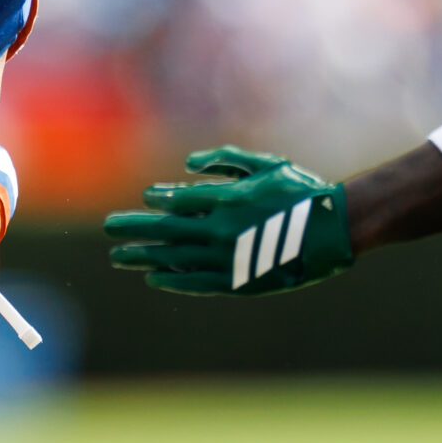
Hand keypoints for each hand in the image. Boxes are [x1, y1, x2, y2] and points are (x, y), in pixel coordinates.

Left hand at [104, 146, 354, 295]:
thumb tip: (189, 163)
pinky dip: (172, 279)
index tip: (146, 198)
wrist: (332, 231)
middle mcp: (220, 230)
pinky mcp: (238, 281)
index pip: (179, 201)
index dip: (159, 200)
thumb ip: (225, 160)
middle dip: (134, 229)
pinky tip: (153, 276)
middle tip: (109, 227)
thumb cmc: (301, 192)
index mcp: (227, 200)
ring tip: (118, 256)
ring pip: (174, 258)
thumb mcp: (265, 164)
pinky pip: (196, 282)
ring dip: (143, 256)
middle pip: (165, 230)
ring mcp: (227, 258)